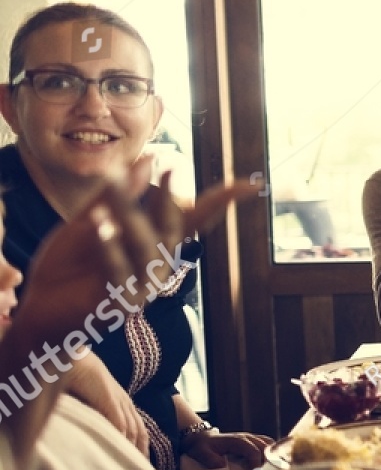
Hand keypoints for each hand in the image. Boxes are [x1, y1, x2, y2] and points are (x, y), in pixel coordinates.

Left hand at [15, 160, 258, 344]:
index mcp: (154, 243)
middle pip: (171, 229)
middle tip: (170, 169)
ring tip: (111, 186)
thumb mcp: (89, 221)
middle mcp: (156, 265)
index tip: (251, 183)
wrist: (40, 312)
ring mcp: (141, 287)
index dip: (223, 201)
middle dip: (170, 199)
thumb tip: (149, 157)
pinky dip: (111, 249)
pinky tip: (101, 225)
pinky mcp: (118, 304)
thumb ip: (115, 194)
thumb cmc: (68, 268)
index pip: (195, 218)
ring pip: (146, 248)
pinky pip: (119, 272)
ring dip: (130, 216)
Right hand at [67, 352, 148, 455]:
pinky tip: (122, 448)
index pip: (139, 429)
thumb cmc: (81, 382)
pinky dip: (122, 435)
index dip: (141, 446)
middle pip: (140, 432)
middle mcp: (126, 404)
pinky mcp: (109, 399)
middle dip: (142, 452)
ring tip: (133, 465)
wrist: (78, 361)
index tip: (141, 463)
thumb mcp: (93, 404)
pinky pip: (119, 421)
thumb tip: (94, 437)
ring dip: (133, 447)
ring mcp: (119, 401)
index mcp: (124, 404)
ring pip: (132, 429)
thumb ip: (97, 418)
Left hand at [181, 429, 271, 469]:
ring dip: (272, 457)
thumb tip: (222, 466)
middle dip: (268, 463)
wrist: (202, 437)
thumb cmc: (203, 446)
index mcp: (237, 441)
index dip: (257, 465)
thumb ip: (211, 460)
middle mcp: (247, 437)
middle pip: (266, 448)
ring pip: (269, 445)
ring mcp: (251, 438)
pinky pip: (268, 444)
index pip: (254, 452)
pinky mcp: (253, 441)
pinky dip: (272, 453)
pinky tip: (270, 464)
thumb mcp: (202, 453)